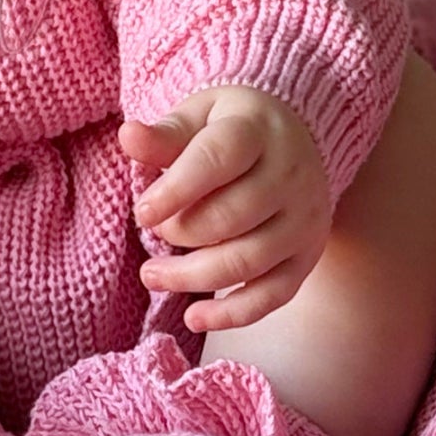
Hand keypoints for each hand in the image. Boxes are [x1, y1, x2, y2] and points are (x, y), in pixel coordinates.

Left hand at [119, 85, 329, 332]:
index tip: (142, 212)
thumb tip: (128, 136)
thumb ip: (165, 135)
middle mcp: (290, 174)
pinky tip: (195, 317)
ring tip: (152, 275)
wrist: (297, 143)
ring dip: (193, 276)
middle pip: (232, 216)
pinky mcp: (307, 255)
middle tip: (151, 233)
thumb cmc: (232, 130)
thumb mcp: (199, 118)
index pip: (218, 159)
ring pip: (249, 261)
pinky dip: (233, 314)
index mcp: (257, 130)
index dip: (176, 189)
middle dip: (180, 232)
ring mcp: (303, 219)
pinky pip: (273, 295)